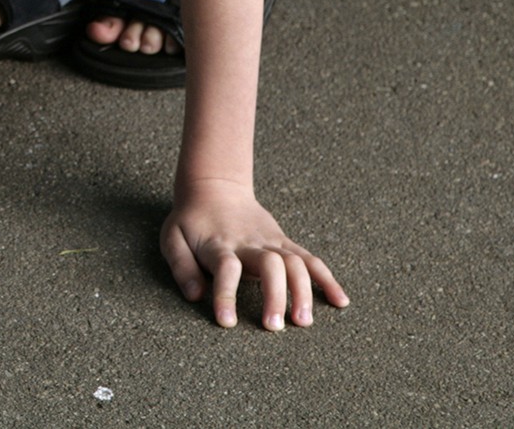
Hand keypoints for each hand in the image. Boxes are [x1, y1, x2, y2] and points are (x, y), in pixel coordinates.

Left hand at [161, 178, 349, 329]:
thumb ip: (181, 266)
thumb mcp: (172, 237)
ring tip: (304, 322)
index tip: (227, 322)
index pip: (225, 269)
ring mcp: (271, 241)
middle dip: (275, 295)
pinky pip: (310, 260)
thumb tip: (196, 297)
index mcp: (219, 244)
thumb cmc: (191, 220)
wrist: (215, 186)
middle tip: (273, 326)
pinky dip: (327, 279)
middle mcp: (249, 243)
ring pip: (295, 262)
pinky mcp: (284, 242)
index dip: (226, 294)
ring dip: (303, 291)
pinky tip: (340, 302)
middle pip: (270, 265)